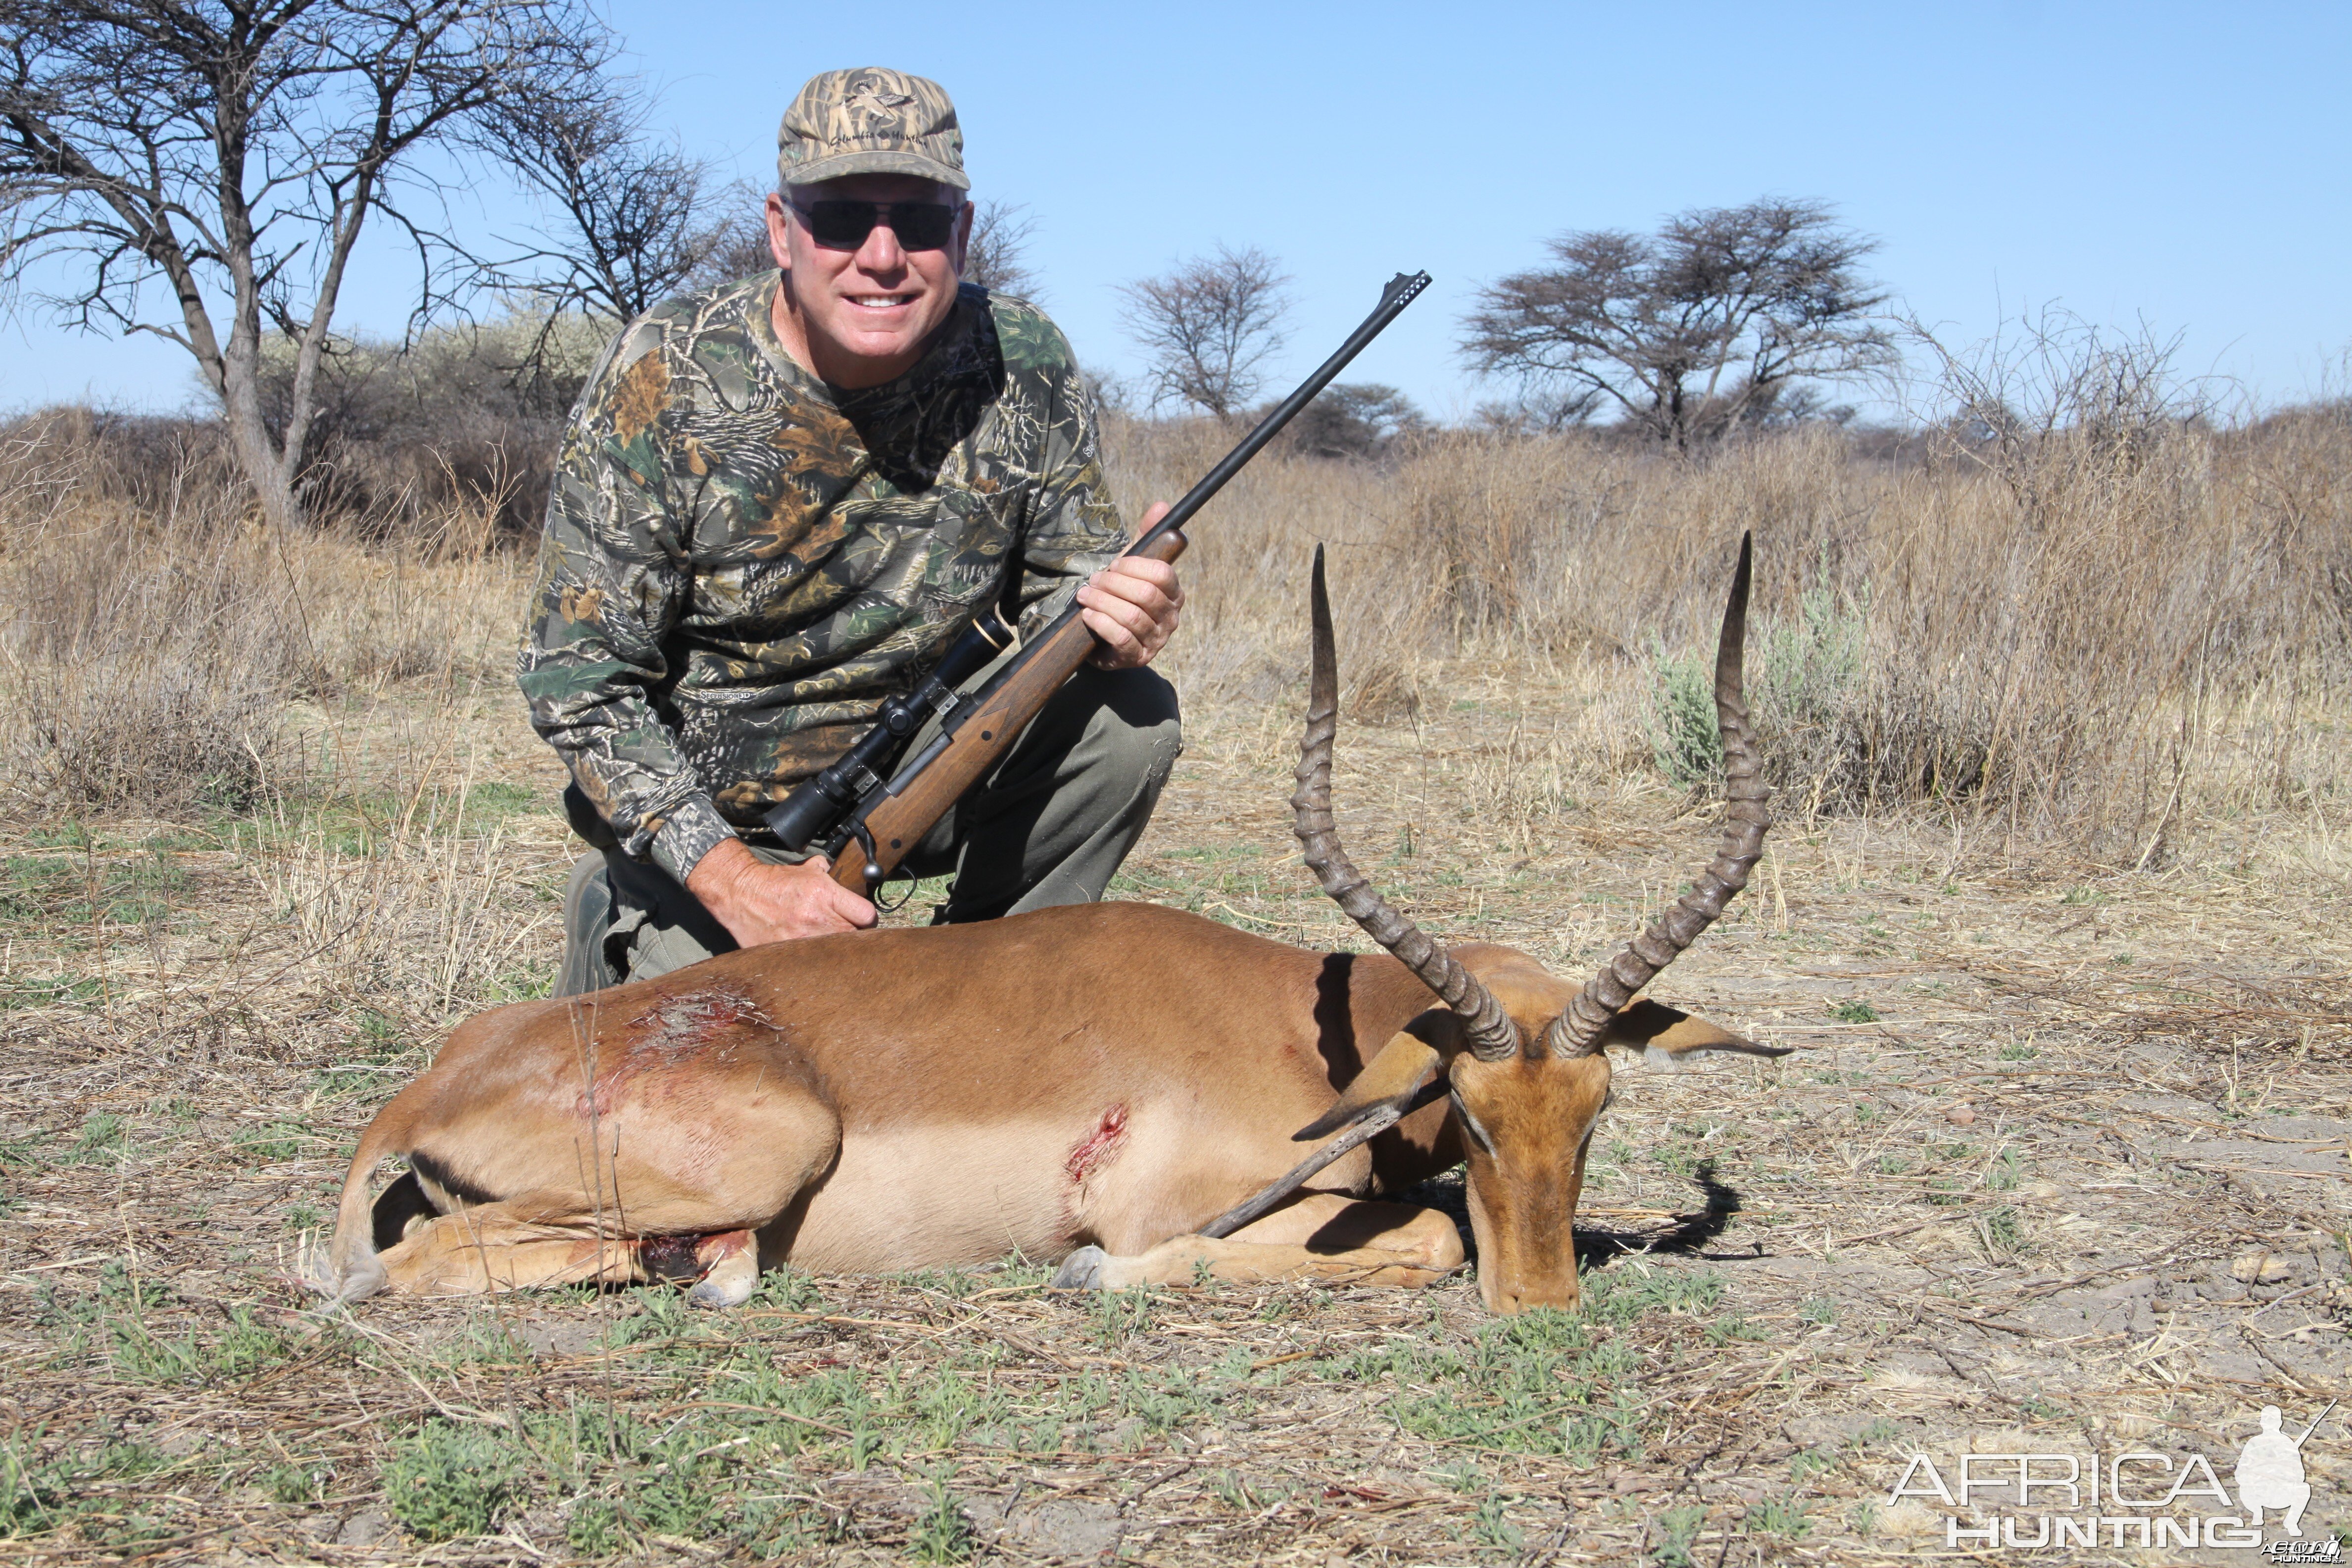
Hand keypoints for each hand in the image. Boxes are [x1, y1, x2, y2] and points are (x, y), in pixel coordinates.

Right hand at [686, 837, 875, 945]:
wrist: (740, 892)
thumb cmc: (774, 882)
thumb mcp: (806, 870)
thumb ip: (829, 873)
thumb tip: (842, 871)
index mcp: (825, 894)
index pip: (866, 915)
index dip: (866, 918)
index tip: (861, 919)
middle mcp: (816, 918)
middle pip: (855, 938)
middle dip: (852, 936)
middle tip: (845, 934)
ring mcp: (801, 939)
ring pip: (835, 953)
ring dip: (834, 950)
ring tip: (828, 946)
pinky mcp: (787, 954)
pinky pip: (811, 964)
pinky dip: (813, 962)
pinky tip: (811, 957)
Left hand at [1076, 501, 1182, 669]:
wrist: (1102, 633)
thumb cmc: (1120, 595)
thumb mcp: (1131, 564)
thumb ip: (1146, 536)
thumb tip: (1162, 505)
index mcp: (1174, 593)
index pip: (1162, 573)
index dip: (1133, 566)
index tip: (1114, 565)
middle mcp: (1171, 618)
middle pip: (1145, 594)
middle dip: (1113, 584)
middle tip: (1094, 580)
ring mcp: (1156, 640)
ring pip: (1131, 616)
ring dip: (1102, 602)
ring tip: (1085, 596)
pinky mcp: (1138, 657)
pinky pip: (1121, 638)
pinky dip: (1101, 623)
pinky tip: (1087, 615)